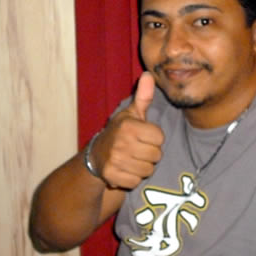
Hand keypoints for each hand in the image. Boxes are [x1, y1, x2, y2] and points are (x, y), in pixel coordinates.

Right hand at [90, 72, 164, 188]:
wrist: (95, 155)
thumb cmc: (120, 132)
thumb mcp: (132, 113)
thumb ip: (143, 96)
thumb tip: (148, 74)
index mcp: (129, 126)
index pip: (160, 137)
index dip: (154, 138)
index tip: (143, 136)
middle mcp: (121, 143)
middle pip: (156, 155)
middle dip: (150, 154)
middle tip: (138, 149)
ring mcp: (115, 161)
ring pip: (148, 170)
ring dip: (143, 167)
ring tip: (132, 159)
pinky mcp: (112, 176)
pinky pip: (136, 181)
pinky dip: (133, 178)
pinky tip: (125, 169)